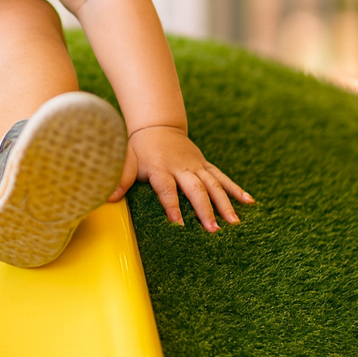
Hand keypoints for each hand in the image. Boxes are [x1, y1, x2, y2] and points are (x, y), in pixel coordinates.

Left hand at [108, 125, 252, 231]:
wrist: (157, 126)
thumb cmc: (139, 148)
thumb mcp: (127, 159)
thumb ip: (121, 176)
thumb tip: (107, 196)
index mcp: (160, 168)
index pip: (167, 189)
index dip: (172, 206)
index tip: (179, 224)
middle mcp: (181, 168)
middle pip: (195, 189)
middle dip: (205, 210)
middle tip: (213, 230)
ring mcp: (196, 166)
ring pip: (214, 185)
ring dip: (225, 204)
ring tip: (235, 223)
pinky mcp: (205, 165)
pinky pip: (222, 178)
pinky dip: (236, 189)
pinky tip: (250, 202)